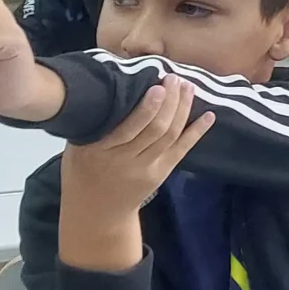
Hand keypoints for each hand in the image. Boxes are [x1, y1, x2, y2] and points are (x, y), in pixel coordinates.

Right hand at [58, 78, 214, 273]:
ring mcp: (146, 169)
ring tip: (189, 87)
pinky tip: (209, 115)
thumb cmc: (83, 169)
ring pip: (170, 136)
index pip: (129, 127)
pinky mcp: (161, 174)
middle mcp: (124, 160)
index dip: (147, 107)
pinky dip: (197, 132)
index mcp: (100, 150)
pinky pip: (181, 150)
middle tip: (176, 78)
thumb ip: (97, 123)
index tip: (158, 85)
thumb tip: (118, 85)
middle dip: (170, 101)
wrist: (96, 211)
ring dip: (183, 109)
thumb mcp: (78, 146)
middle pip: (155, 128)